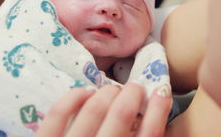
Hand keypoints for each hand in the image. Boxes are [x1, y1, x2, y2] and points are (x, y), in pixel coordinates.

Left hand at [36, 83, 172, 136]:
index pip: (150, 135)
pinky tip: (86, 91)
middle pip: (121, 115)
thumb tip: (148, 120)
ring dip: (107, 93)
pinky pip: (59, 113)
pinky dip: (74, 96)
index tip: (161, 92)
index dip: (158, 109)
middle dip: (132, 94)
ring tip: (112, 90)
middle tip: (134, 89)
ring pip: (93, 110)